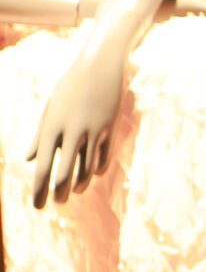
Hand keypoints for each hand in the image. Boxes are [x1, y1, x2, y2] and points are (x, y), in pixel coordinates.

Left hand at [24, 23, 132, 208]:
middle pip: (64, 172)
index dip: (39, 189)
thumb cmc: (69, 87)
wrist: (100, 66)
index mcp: (51, 126)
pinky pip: (102, 157)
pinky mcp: (109, 128)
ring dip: (78, 183)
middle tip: (54, 204)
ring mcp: (93, 130)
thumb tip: (30, 159)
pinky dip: (94, 169)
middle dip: (57, 192)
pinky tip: (89, 175)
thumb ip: (39, 136)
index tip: (37, 206)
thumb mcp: (50, 109)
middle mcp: (72, 131)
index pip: (44, 166)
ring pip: (86, 168)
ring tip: (71, 192)